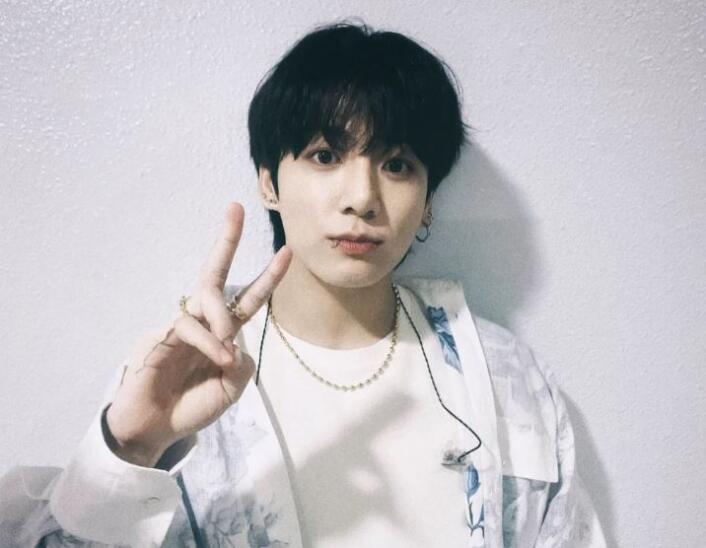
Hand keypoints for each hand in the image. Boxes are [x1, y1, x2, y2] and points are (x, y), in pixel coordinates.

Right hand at [105, 202, 291, 466]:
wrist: (156, 431)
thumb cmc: (193, 407)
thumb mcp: (231, 388)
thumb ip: (242, 364)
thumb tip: (235, 342)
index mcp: (222, 332)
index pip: (246, 298)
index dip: (267, 277)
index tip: (286, 251)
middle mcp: (202, 322)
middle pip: (214, 273)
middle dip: (226, 240)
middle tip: (236, 208)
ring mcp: (179, 326)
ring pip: (204, 298)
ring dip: (222, 319)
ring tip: (226, 353)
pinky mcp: (160, 336)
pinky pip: (188, 326)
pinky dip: (208, 341)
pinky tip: (217, 358)